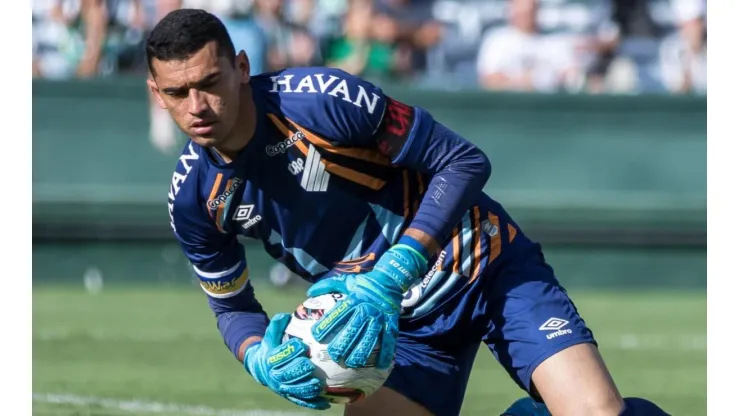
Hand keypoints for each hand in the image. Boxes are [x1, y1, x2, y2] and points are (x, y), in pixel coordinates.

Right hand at [243, 313, 329, 409]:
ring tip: (318, 384)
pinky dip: (314, 404)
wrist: (260, 368)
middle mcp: (275, 376)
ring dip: (306, 388)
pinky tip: (326, 403)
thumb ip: (277, 325)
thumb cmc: (271, 347)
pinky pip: (302, 402)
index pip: (279, 356)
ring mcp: (283, 388)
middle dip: (298, 370)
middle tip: (310, 365)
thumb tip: (285, 315)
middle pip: (286, 375)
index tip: (302, 345)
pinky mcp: (290, 397)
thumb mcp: (270, 335)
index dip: (290, 351)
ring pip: (294, 390)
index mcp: (270, 360)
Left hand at [308, 244, 427, 368]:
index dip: (326, 325)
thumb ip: (327, 285)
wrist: (390, 280)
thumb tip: (308, 292)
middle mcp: (366, 309)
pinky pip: (389, 341)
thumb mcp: (346, 281)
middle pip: (352, 329)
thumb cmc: (364, 283)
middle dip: (342, 344)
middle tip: (333, 355)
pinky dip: (386, 354)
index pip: (338, 314)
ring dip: (361, 352)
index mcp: (354, 299)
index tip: (316, 336)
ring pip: (370, 338)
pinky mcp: (391, 324)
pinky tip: (380, 365)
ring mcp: (379, 318)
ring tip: (352, 363)